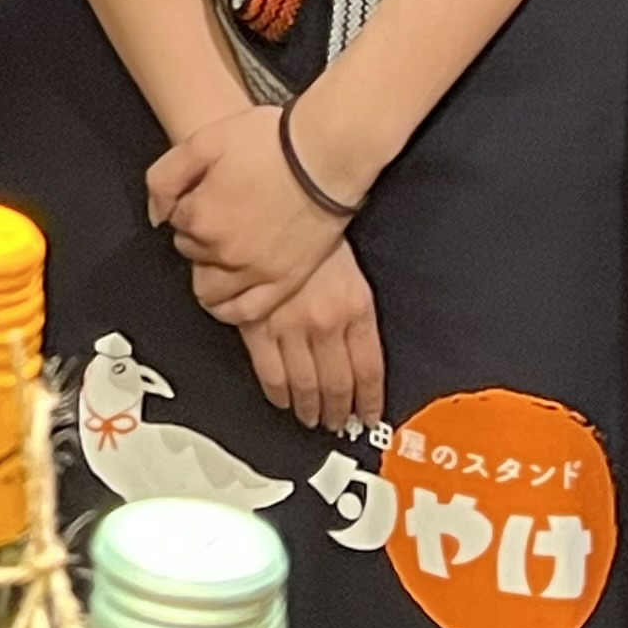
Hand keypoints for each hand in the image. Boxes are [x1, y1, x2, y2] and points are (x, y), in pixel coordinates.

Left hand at [147, 102, 344, 312]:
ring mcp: (256, 271)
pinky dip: (229, 309)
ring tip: (221, 252)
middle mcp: (224, 250)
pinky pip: (245, 312)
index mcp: (201, 216)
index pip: (175, 220)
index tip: (207, 191)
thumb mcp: (203, 141)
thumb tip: (157, 215)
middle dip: (198, 235)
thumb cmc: (268, 142)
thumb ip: (166, 178)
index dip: (188, 203)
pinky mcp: (284, 282)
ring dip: (208, 271)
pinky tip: (226, 299)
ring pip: (210, 289)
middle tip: (220, 213)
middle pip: (191, 252)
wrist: (325, 154)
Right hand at [235, 241, 383, 431]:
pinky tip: (283, 401)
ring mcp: (291, 326)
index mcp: (356, 309)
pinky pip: (270, 372)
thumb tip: (359, 355)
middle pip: (338, 384)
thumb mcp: (352, 273)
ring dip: (311, 408)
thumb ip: (356, 313)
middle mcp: (326, 323)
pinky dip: (279, 393)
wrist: (277, 204)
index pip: (369, 371)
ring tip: (313, 419)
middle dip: (340, 411)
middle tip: (339, 423)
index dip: (370, 401)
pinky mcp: (258, 325)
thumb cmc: (315, 232)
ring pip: (306, 384)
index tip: (369, 416)